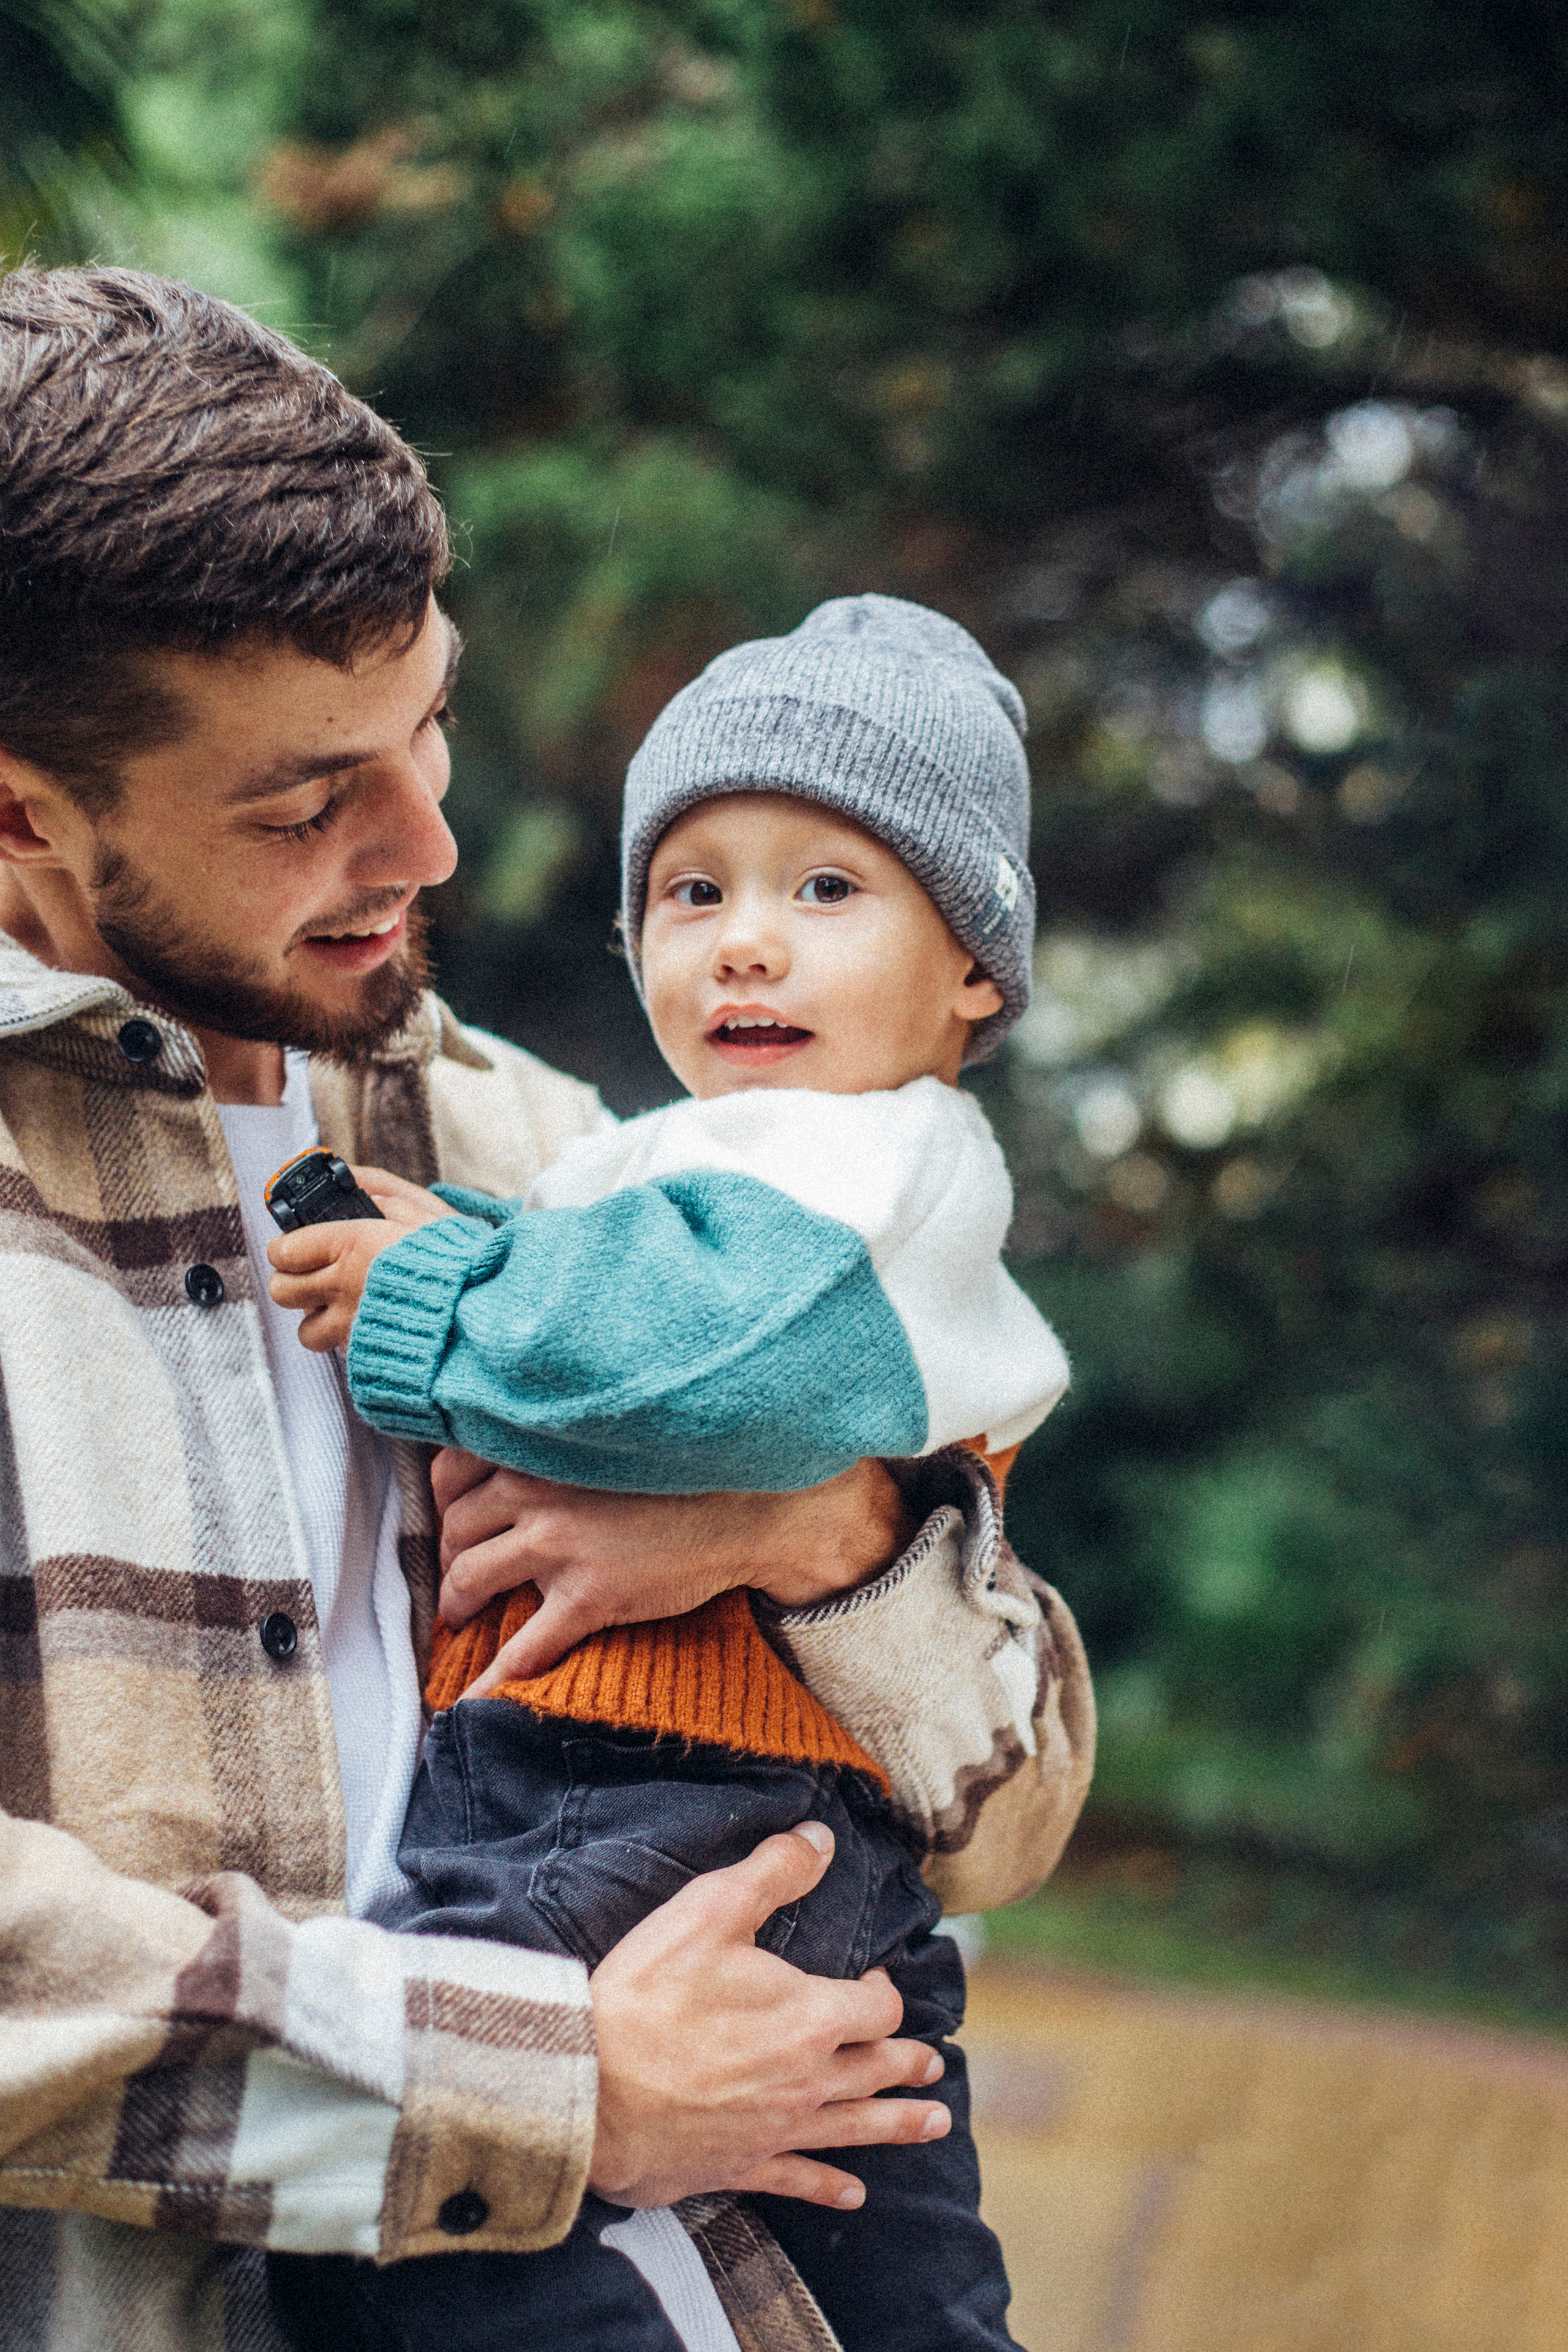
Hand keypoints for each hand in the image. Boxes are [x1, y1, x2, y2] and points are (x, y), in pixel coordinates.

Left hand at [267, 1163, 455, 1352]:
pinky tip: (369, 1326)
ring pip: (306, 1331)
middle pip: (283, 1292)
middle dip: (291, 1282)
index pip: (284, 1251)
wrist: (485, 1312)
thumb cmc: (461, 1258)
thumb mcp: (427, 1209)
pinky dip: (347, 1340)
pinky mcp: (368, 1356)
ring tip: (338, 1308)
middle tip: (309, 1276)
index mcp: (351, 1245)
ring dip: (316, 1319)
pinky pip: (339, 1352)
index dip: (284, 1248)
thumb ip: (384, 1190)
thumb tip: (356, 1181)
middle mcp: (343, 1287)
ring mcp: (353, 1326)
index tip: (293, 1246)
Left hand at [431, 1449, 920, 1688]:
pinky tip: (469, 1700)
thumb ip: (553, 1447)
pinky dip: (487, 1678)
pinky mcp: (588, 1596)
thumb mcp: (605, 1442)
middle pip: (456, 1529)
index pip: (452, 1469)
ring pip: (471, 1580)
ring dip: (456, 1604)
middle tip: (458, 1574)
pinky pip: (520, 1648)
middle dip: (448, 1557)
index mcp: (540, 1446)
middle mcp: (537, 1489)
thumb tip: (508, 1468)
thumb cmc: (681, 1471)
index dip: (446, 1500)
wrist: (749, 1507)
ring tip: (459, 1618)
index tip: (453, 1517)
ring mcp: (560, 1544)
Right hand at [588, 1822, 947, 2208]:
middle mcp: (806, 2081)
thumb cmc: (647, 1996)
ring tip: (936, 2123)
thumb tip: (820, 1839)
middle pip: (876, 2070)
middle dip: (908, 2061)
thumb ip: (771, 1872)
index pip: (876, 2007)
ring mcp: (776, 2130)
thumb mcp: (708, 1911)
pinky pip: (799, 2179)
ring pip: (854, 2127)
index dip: (884, 1989)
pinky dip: (830, 2187)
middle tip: (934, 2064)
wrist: (589, 2089)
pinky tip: (853, 2194)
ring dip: (898, 2124)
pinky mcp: (740, 2166)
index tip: (877, 1977)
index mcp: (809, 2019)